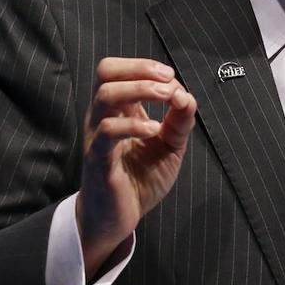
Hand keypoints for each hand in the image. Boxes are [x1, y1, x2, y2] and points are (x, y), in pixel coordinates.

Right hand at [75, 57, 196, 278]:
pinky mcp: (98, 158)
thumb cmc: (140, 178)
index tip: (172, 79)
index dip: (146, 66)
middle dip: (140, 68)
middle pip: (106, 71)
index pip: (119, 70)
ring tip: (167, 98)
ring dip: (140, 89)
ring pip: (106, 95)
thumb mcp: (169, 146)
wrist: (119, 218)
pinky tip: (154, 130)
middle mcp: (103, 116)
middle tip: (168, 80)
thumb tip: (187, 95)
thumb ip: (179, 121)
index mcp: (119, 109)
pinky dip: (134, 125)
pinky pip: (107, 132)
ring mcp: (98, 135)